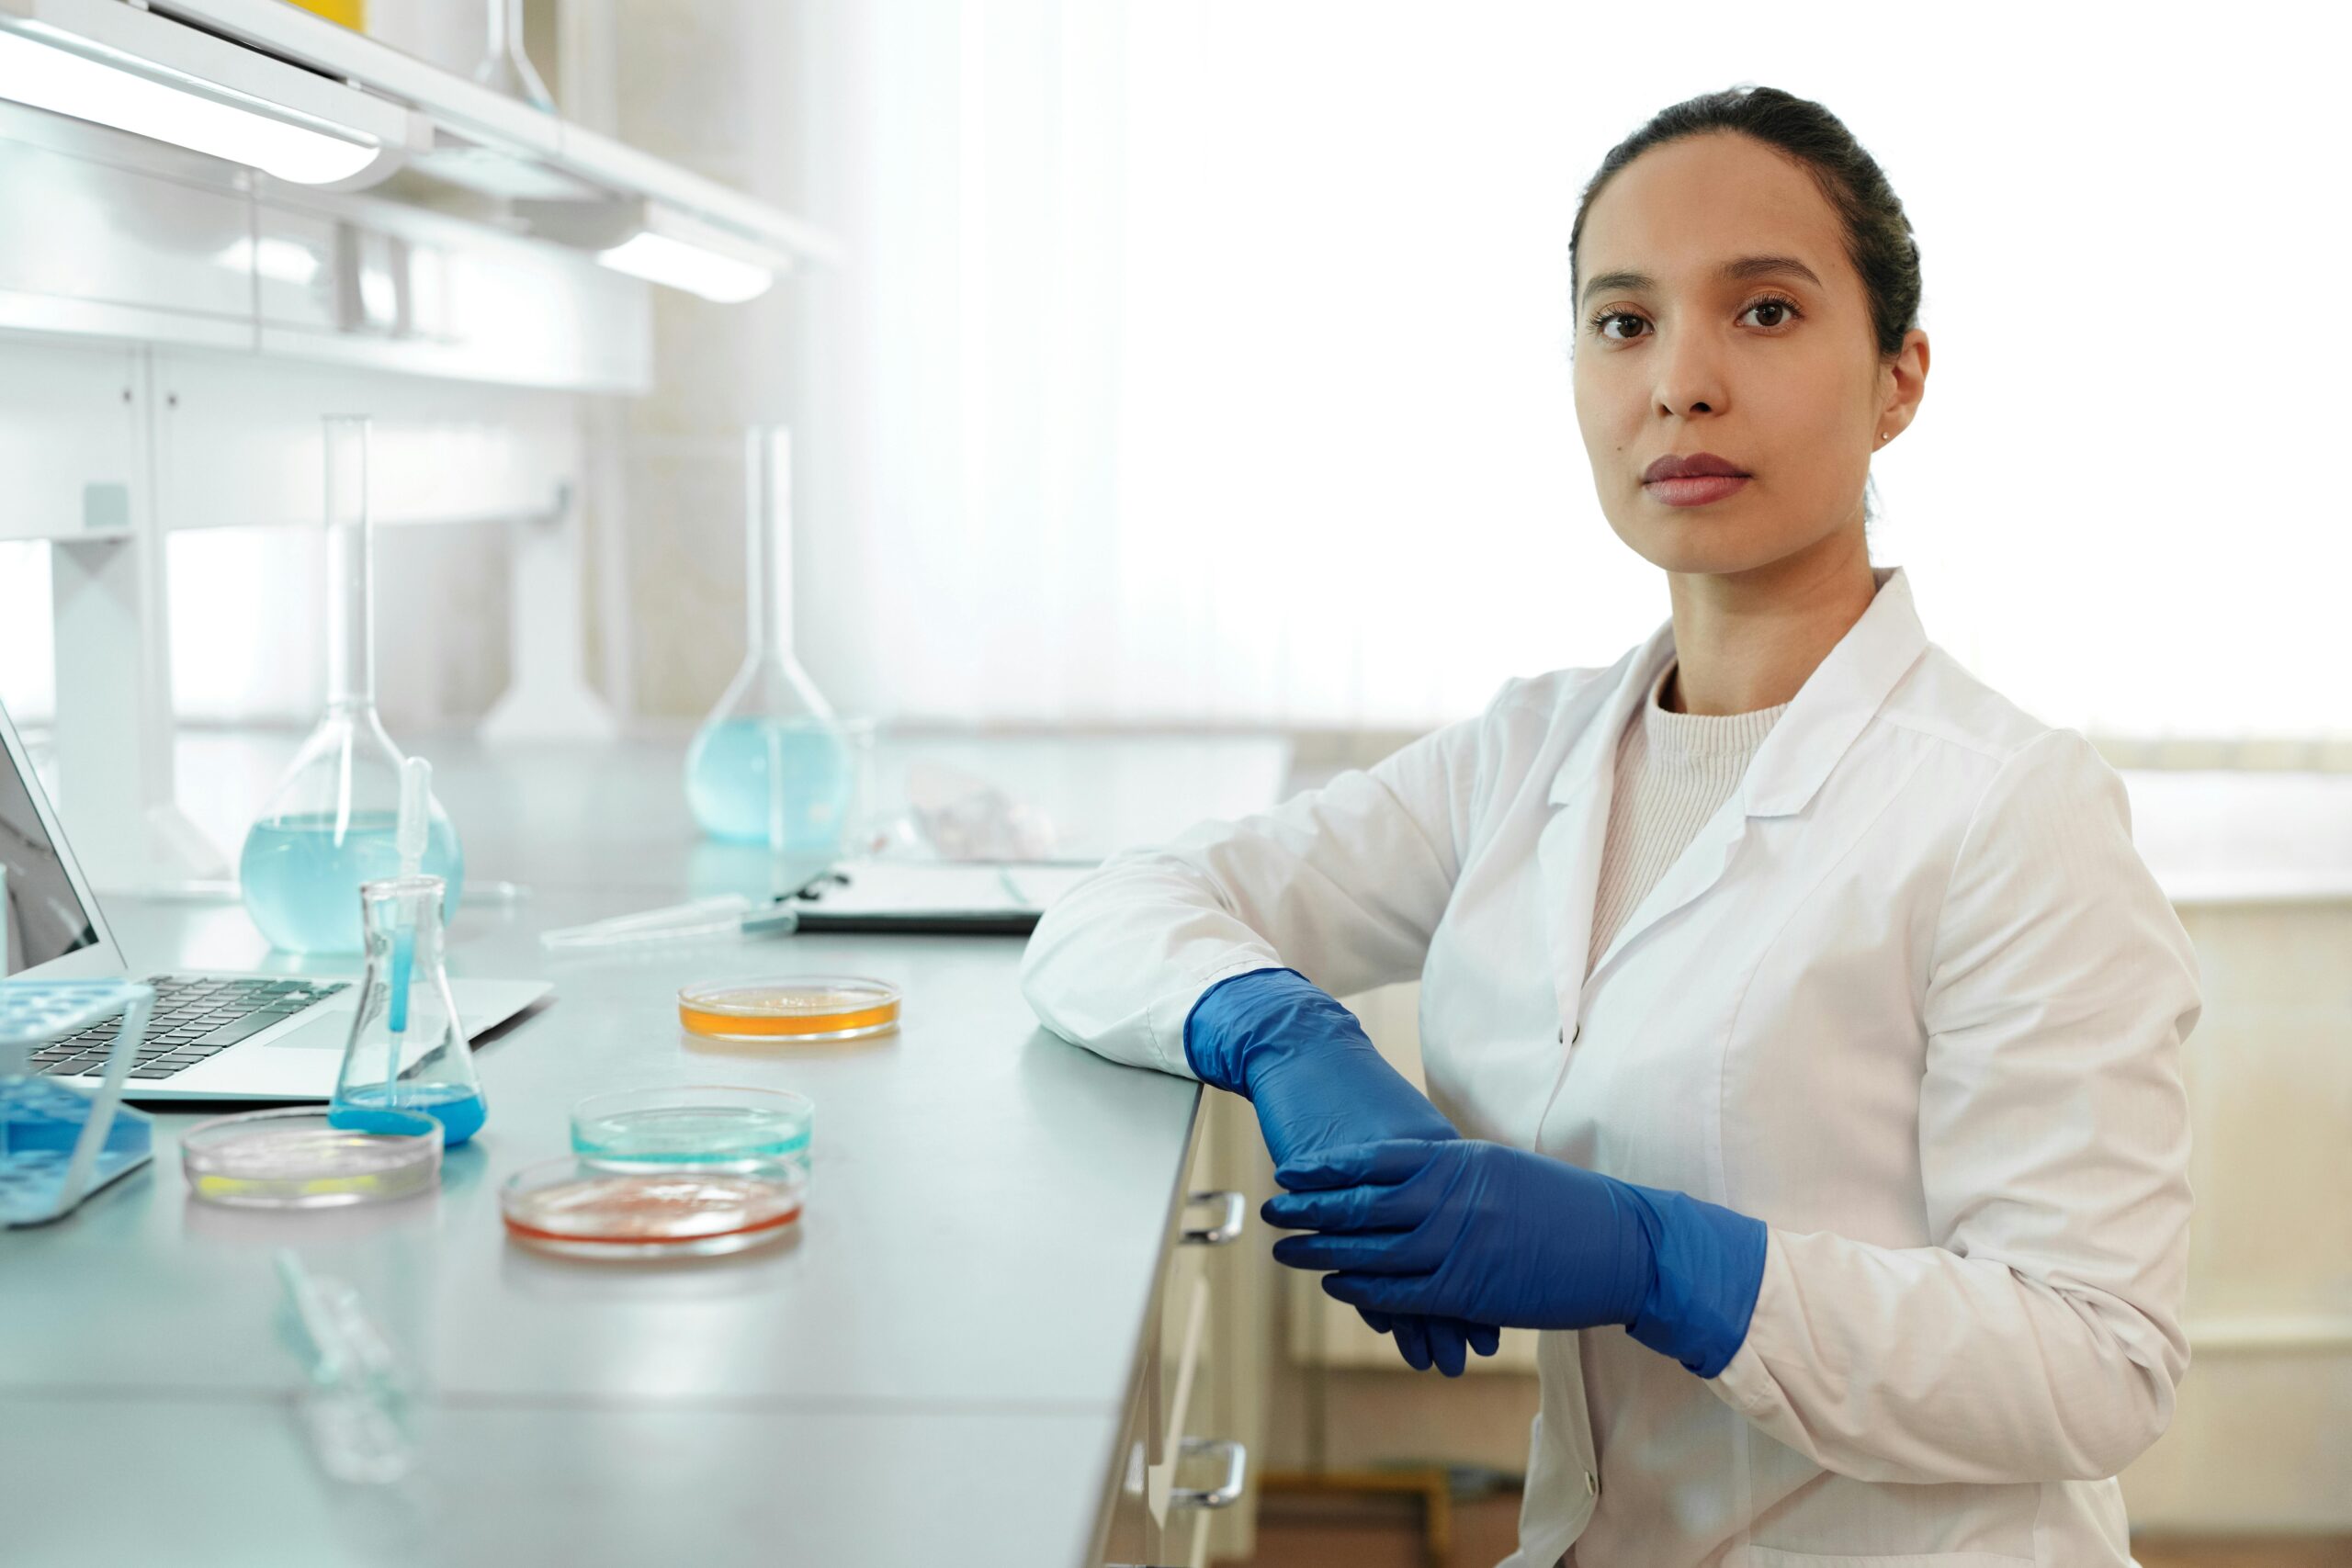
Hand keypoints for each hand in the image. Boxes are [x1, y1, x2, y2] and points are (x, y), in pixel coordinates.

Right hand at [1185, 968, 1492, 1373]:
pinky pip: (1356, 1242)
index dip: (1478, 1290)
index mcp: (1453, 1164)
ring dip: (1411, 1321)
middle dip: (1454, 1320)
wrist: (1308, 1052)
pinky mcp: (1345, 1187)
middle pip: (1448, 1260)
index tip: (1485, 1337)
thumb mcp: (1409, 1139)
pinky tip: (1374, 1322)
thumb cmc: (1360, 1099)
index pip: (1475, 1241)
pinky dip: (1363, 1286)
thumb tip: (1455, 1235)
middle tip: (1457, 1364)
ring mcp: (1387, 1178)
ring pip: (1404, 1266)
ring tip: (1421, 1360)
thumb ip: (1434, 1186)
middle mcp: (1430, 1173)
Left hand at [1261, 1138, 1767, 1377]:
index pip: (1377, 1158)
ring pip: (1372, 1249)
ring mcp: (1460, 1246)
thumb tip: (1411, 1173)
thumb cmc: (1565, 1206)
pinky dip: (1362, 1288)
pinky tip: (1335, 1285)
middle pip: (1362, 1202)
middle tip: (1270, 1209)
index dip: (1326, 1165)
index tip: (1289, 1168)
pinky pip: (1401, 1291)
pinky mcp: (1470, 1291)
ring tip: (1284, 1250)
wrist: (1623, 1246)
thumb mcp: (1502, 1170)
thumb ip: (1452, 1172)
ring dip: (1321, 1250)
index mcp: (1461, 1162)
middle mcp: (1453, 1199)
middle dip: (1309, 1206)